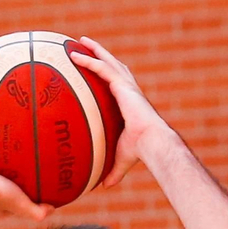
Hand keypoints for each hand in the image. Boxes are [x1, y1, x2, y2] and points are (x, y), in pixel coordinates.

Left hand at [68, 36, 172, 188]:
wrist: (152, 142)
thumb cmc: (141, 151)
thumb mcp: (122, 160)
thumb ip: (113, 171)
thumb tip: (104, 187)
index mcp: (129, 103)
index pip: (118, 84)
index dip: (109, 73)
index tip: (98, 67)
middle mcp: (129, 90)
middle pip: (113, 66)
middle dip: (101, 54)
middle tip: (86, 45)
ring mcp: (126, 86)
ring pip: (108, 61)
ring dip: (94, 50)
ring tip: (79, 41)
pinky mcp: (123, 85)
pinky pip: (102, 68)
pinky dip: (89, 60)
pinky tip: (75, 55)